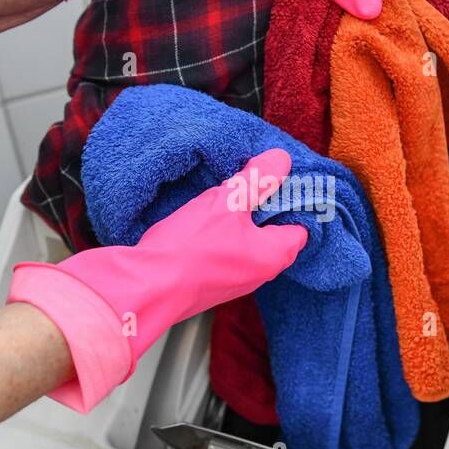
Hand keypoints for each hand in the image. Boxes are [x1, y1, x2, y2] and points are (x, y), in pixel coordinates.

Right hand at [7, 149, 306, 411]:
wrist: (145, 287)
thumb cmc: (188, 251)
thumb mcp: (226, 203)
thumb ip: (257, 180)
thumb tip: (281, 160)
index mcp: (273, 255)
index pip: (302, 224)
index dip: (294, 198)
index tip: (280, 176)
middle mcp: (258, 272)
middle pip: (274, 231)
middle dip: (264, 204)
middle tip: (251, 178)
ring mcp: (232, 279)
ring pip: (246, 240)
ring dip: (237, 218)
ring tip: (225, 193)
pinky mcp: (207, 279)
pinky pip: (223, 250)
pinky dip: (218, 232)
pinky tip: (203, 216)